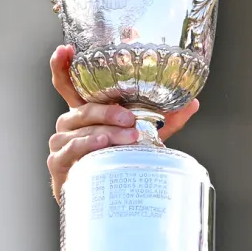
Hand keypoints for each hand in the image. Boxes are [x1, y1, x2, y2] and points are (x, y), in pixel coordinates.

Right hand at [46, 45, 199, 201]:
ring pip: (81, 130)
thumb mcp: (142, 138)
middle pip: (83, 109)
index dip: (62, 65)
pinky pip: (72, 150)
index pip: (67, 84)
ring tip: (127, 136)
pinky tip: (101, 145)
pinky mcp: (59, 163)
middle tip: (130, 119)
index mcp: (85, 112)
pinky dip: (88, 146)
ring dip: (105, 132)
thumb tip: (192, 103)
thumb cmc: (117, 162)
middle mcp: (69, 123)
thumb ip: (164, 121)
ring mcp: (61, 143)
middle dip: (107, 112)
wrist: (102, 201)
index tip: (65, 49)